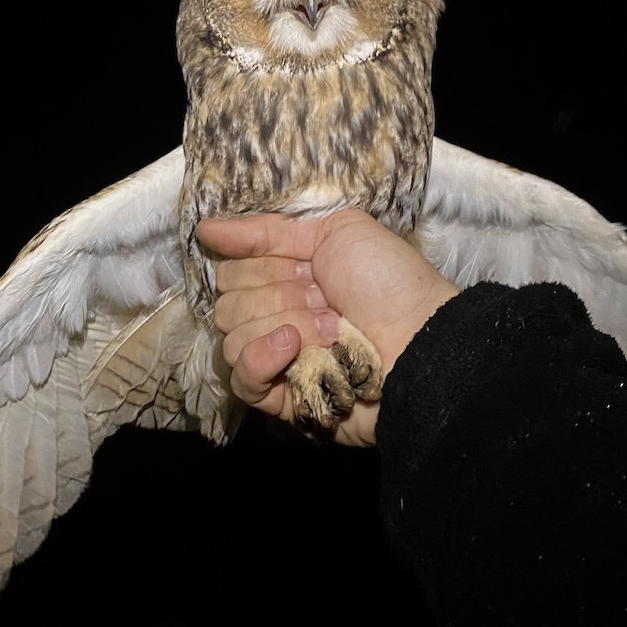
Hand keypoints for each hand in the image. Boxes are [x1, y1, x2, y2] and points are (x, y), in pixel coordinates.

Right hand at [197, 209, 459, 445]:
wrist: (422, 338)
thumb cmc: (388, 281)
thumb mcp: (334, 232)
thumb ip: (265, 231)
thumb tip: (205, 228)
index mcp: (284, 279)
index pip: (232, 270)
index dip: (263, 264)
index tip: (307, 266)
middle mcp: (274, 318)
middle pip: (228, 303)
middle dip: (277, 294)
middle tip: (325, 297)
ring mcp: (277, 361)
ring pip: (231, 337)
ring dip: (284, 324)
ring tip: (331, 328)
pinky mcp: (281, 399)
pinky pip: (241, 379)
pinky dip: (261, 358)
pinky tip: (292, 347)